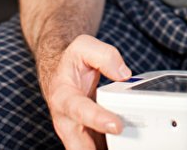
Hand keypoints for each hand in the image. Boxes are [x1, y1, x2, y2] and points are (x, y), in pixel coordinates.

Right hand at [44, 35, 131, 149]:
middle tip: (122, 147)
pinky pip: (98, 148)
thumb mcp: (84, 46)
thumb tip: (123, 73)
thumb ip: (105, 56)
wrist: (60, 72)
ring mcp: (77, 132)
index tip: (117, 125)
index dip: (98, 119)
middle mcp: (67, 120)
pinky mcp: (87, 138)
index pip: (80, 111)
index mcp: (64, 97)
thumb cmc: (71, 62)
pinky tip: (126, 146)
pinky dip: (110, 148)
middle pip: (79, 146)